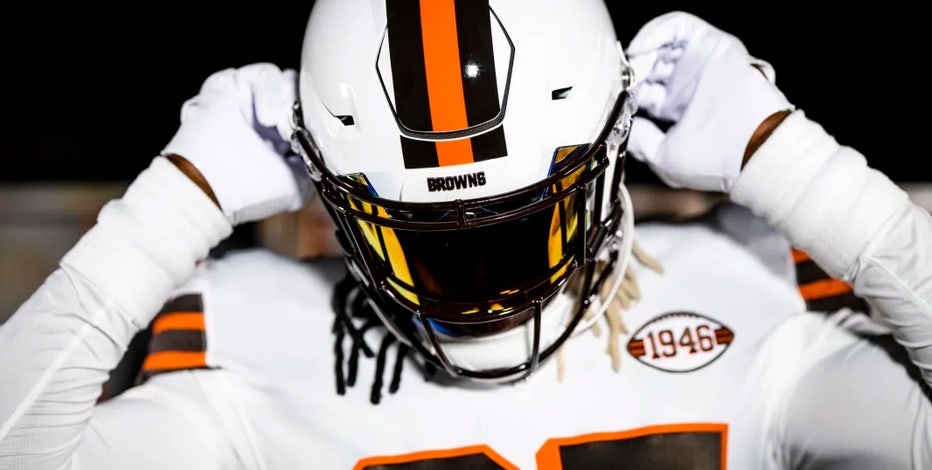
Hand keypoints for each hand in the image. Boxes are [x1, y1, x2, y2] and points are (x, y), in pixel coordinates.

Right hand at [162, 63, 311, 224]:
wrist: (208, 189)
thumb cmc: (245, 193)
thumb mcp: (295, 187)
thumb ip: (314, 168)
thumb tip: (331, 155)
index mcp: (281, 139)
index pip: (309, 114)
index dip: (318, 120)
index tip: (319, 137)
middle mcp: (265, 118)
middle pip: (298, 92)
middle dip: (303, 108)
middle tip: (297, 130)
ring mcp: (247, 102)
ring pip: (282, 80)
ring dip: (285, 101)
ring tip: (279, 125)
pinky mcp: (228, 88)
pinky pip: (259, 75)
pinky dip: (267, 92)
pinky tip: (266, 118)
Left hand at [625, 11, 793, 192]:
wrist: (755, 150)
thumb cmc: (716, 162)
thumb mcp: (664, 158)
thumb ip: (640, 140)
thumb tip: (620, 126)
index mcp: (677, 109)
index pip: (644, 91)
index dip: (626, 93)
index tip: (612, 99)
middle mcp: (686, 84)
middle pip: (649, 65)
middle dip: (631, 73)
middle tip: (619, 82)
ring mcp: (699, 63)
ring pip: (661, 44)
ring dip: (641, 53)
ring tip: (631, 68)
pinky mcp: (712, 45)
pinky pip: (679, 26)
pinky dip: (655, 32)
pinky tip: (640, 50)